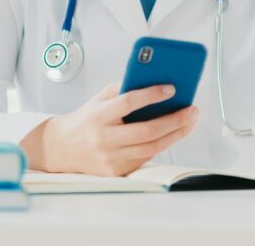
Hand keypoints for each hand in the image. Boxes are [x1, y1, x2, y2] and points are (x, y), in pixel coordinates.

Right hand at [19, 82, 199, 175]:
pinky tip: (174, 134)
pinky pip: (146, 158)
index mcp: (98, 116)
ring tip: (190, 121)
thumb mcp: (98, 100)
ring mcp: (111, 158)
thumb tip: (152, 83)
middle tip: (192, 110)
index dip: (151, 95)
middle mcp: (104, 138)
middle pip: (147, 130)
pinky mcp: (117, 172)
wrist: (62, 148)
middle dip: (175, 120)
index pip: (128, 103)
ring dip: (176, 134)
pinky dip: (162, 145)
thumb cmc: (85, 120)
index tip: (171, 88)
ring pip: (152, 147)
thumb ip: (121, 91)